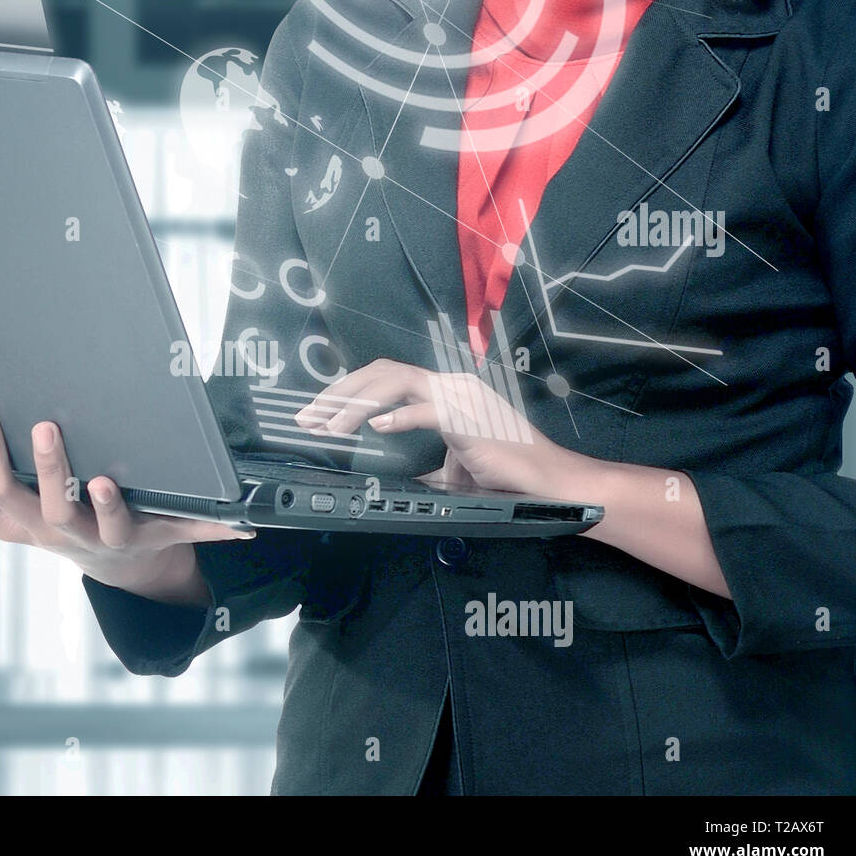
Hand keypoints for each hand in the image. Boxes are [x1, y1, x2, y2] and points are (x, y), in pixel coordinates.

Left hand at [0, 399, 251, 606]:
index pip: (111, 524)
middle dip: (45, 468)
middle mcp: (70, 535)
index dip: (105, 507)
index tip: (102, 481)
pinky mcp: (13, 527)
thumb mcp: (179, 527)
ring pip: (6, 504)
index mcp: (114, 533)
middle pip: (49, 509)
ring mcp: (36, 531)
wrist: (116, 565)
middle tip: (44, 426)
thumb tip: (249, 523)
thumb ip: (210, 524)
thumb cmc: (147, 527)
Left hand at [293, 358, 593, 498]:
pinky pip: (426, 410)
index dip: (348, 392)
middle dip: (338, 393)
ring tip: (331, 426)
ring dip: (356, 404)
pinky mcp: (468, 418)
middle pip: (381, 372)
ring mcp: (460, 397)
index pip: (386, 378)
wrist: (548, 483)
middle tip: (307, 418)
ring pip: (395, 382)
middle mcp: (450, 385)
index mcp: (445, 391)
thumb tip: (394, 476)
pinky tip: (374, 428)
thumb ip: (422, 465)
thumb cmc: (504, 475)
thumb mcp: (451, 470)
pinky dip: (398, 416)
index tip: (318, 415)